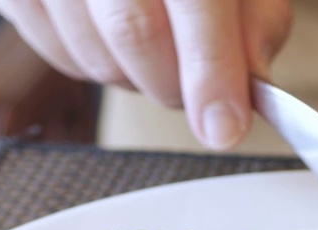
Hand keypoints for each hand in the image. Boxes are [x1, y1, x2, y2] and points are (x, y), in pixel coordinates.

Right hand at [0, 0, 291, 149]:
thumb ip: (256, 19)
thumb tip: (251, 83)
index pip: (193, 1)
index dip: (210, 72)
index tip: (224, 128)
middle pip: (133, 34)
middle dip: (176, 84)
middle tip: (200, 91)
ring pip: (95, 57)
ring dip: (139, 77)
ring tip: (158, 43)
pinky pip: (61, 58)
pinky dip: (100, 65)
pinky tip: (113, 34)